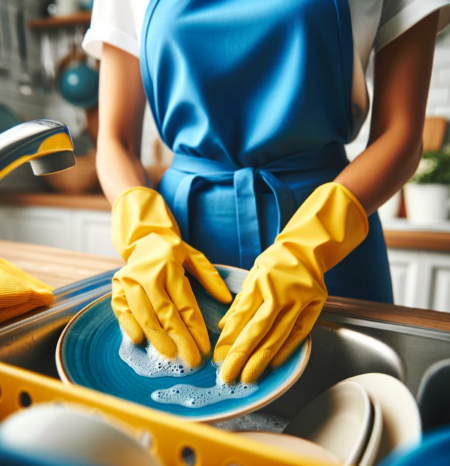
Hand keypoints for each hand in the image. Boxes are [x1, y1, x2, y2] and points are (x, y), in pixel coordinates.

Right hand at [111, 187, 231, 367]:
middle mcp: (148, 274)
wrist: (142, 237)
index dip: (195, 329)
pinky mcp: (116, 287)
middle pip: (166, 313)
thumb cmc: (172, 251)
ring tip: (171, 356)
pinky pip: (121, 311)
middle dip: (180, 339)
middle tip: (191, 360)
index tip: (204, 348)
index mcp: (170, 267)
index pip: (185, 305)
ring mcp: (129, 281)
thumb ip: (210, 277)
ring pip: (144, 315)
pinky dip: (129, 327)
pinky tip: (140, 341)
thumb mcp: (195, 257)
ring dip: (158, 338)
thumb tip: (226, 299)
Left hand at [213, 183, 367, 383]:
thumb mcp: (252, 275)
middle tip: (227, 376)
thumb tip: (225, 328)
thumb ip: (240, 302)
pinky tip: (272, 364)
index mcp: (260, 282)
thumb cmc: (275, 263)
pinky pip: (298, 334)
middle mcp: (279, 292)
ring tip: (247, 377)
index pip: (241, 316)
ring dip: (261, 360)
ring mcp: (299, 300)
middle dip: (240, 356)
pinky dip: (285, 351)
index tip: (218, 358)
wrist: (307, 249)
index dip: (229, 340)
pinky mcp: (314, 307)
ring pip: (277, 336)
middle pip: (258, 330)